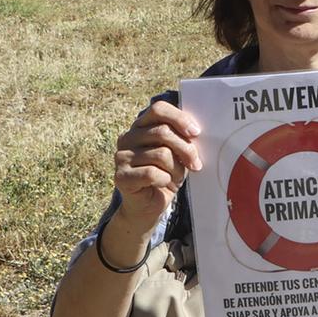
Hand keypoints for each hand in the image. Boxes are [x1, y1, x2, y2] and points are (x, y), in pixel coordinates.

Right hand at [107, 100, 201, 262]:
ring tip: (175, 178)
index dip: (179, 118)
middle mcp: (127, 138)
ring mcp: (121, 157)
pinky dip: (165, 180)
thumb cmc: (166, 175)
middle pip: (163, 132)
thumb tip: (196, 130)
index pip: (158, 109)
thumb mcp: (177, 154)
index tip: (196, 132)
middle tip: (196, 164)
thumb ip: (182, 138)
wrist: (148, 207)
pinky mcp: (121, 176)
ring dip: (176, 169)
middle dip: (186, 149)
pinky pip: (152, 173)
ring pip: (161, 154)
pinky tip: (163, 184)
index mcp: (141, 127)